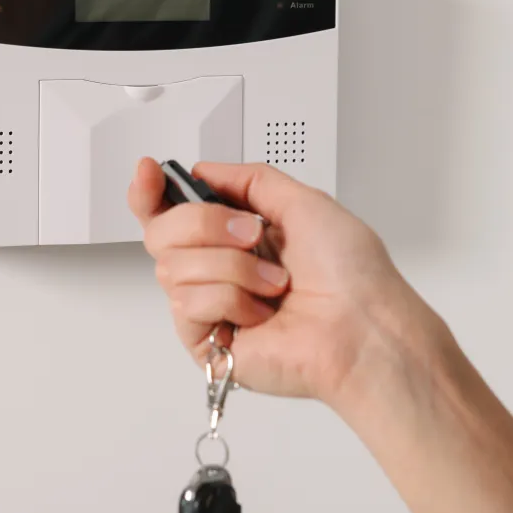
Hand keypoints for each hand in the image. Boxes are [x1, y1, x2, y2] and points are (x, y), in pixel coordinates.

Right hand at [128, 159, 437, 408]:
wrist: (364, 328)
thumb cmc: (352, 277)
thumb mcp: (305, 202)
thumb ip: (250, 179)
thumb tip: (206, 171)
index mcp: (238, 236)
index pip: (171, 212)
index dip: (149, 192)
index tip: (148, 173)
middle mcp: (220, 269)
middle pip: (161, 232)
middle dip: (203, 223)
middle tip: (250, 235)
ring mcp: (211, 306)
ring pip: (173, 266)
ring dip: (233, 266)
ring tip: (273, 284)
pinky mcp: (207, 342)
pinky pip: (187, 303)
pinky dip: (231, 299)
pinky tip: (261, 313)